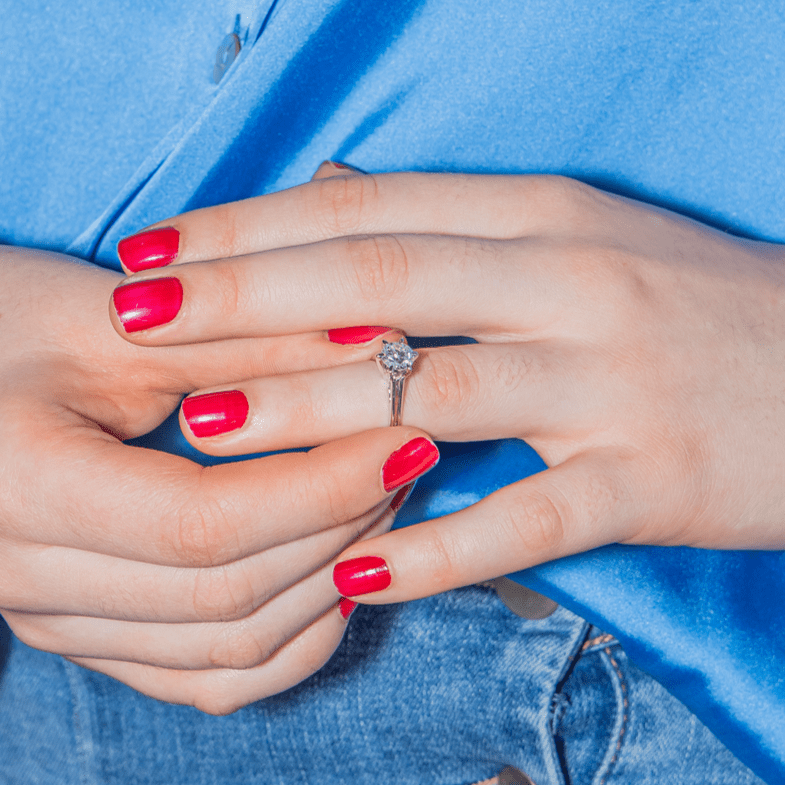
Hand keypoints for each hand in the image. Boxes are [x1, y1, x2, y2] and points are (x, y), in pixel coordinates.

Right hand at [0, 242, 429, 712]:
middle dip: (341, 528)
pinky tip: (333, 581)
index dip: (322, 487)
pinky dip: (287, 640)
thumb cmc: (2, 326)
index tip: (401, 439)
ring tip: (382, 505)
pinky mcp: (91, 630)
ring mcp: (60, 620)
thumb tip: (374, 342)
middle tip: (404, 458)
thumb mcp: (111, 319)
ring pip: (227, 650)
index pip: (206, 525)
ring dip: (326, 583)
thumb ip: (240, 335)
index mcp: (22, 492)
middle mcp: (29, 580)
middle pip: (228, 595)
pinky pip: (205, 676)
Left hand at [109, 172, 784, 604]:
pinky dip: (434, 550)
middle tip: (140, 315)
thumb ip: (455, 223)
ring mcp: (609, 382)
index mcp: (544, 219)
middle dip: (244, 296)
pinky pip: (524, 521)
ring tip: (207, 427)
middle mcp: (568, 284)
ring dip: (311, 415)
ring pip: (434, 396)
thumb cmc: (695, 304)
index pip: (369, 212)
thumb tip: (339, 195)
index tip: (159, 246)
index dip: (253, 226)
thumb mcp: (578, 235)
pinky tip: (354, 574)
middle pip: (377, 283)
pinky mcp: (648, 479)